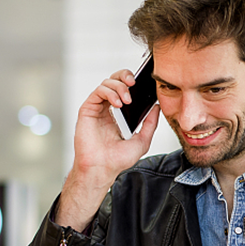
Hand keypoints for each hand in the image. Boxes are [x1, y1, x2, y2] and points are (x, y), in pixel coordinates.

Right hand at [56, 70, 161, 231]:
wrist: (102, 168)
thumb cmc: (117, 160)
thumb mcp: (142, 141)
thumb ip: (150, 124)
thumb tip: (156, 107)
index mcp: (118, 114)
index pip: (124, 89)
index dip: (132, 83)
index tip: (142, 85)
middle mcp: (106, 109)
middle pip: (114, 80)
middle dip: (124, 76)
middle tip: (134, 84)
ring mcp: (97, 109)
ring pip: (106, 83)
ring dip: (119, 87)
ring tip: (127, 100)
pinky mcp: (87, 110)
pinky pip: (98, 92)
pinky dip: (109, 93)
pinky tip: (118, 104)